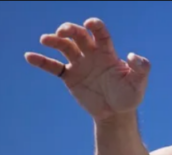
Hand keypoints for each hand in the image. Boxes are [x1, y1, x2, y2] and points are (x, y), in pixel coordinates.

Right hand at [24, 18, 150, 121]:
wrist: (116, 113)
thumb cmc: (129, 96)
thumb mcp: (139, 83)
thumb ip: (141, 68)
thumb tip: (132, 55)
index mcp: (108, 53)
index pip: (100, 34)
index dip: (95, 26)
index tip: (89, 24)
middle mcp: (92, 54)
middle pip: (78, 35)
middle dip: (70, 30)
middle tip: (62, 32)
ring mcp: (79, 65)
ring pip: (64, 47)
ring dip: (54, 41)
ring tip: (46, 40)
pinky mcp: (69, 77)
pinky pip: (53, 67)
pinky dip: (41, 61)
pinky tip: (29, 56)